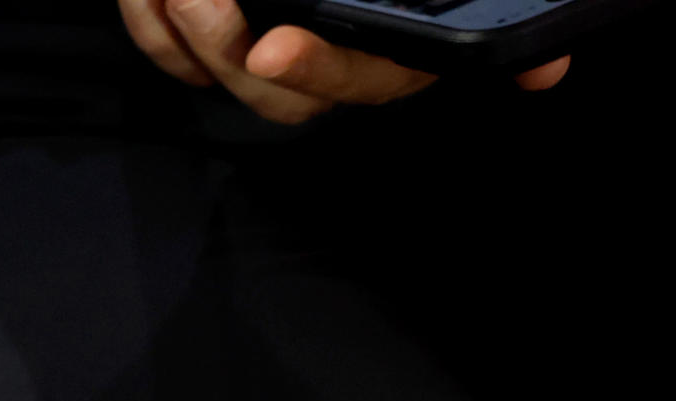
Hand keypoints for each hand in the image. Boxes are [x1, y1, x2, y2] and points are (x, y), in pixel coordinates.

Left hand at [117, 0, 567, 122]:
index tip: (274, 47)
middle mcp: (323, 67)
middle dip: (222, 46)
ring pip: (209, 77)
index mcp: (383, 53)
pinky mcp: (209, 55)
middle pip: (267, 95)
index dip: (316, 71)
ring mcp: (263, 66)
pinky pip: (168, 59)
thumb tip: (547, 71)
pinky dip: (148, 27)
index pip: (356, 80)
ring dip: (178, 35)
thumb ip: (494, 10)